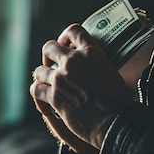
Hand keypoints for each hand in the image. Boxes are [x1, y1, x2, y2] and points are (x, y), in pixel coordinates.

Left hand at [30, 23, 133, 149]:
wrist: (114, 123)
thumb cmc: (117, 100)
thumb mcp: (111, 71)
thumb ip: (95, 61)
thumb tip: (85, 60)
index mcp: (91, 52)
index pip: (73, 30)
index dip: (66, 36)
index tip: (65, 44)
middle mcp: (74, 61)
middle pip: (49, 47)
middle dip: (49, 56)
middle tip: (52, 65)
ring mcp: (61, 78)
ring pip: (39, 70)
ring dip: (43, 78)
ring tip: (48, 85)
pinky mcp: (54, 96)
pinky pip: (35, 89)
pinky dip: (38, 96)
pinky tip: (45, 103)